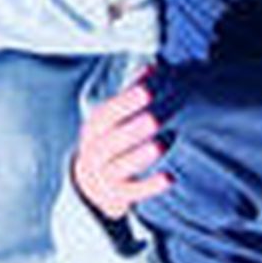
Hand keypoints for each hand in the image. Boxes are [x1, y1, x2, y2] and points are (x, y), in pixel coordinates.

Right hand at [72, 81, 173, 220]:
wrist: (91, 182)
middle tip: (156, 117)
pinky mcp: (116, 195)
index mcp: (94, 128)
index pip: (107, 114)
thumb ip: (133, 94)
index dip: (127, 102)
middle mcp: (94, 151)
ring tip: (161, 144)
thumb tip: (151, 68)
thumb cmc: (109, 141)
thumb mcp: (116, 117)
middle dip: (134, 128)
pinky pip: (132, 192)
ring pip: (119, 166)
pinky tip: (170, 178)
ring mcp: (103, 174)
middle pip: (111, 141)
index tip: (147, 91)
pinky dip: (150, 186)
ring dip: (140, 155)